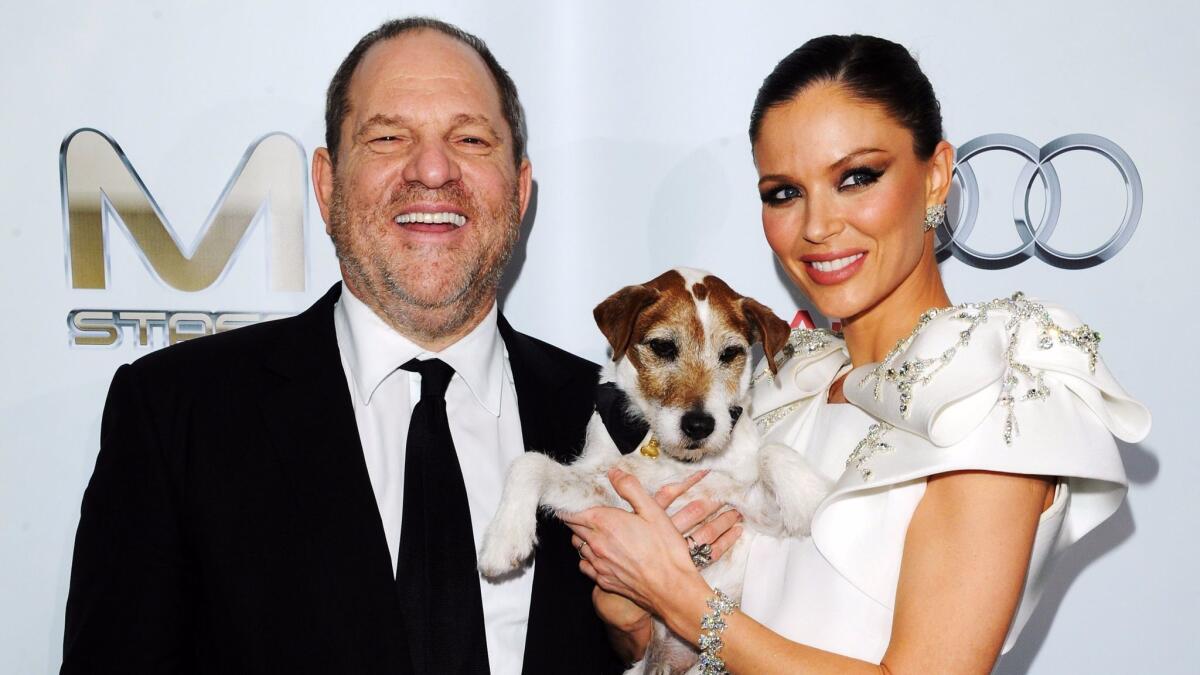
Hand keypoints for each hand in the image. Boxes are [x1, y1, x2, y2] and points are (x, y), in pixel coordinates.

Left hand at [565, 468, 742, 616]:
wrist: (672, 588)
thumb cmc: (666, 550)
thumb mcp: (653, 511)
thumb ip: (630, 488)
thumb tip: (614, 473)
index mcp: (605, 523)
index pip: (571, 511)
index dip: (570, 503)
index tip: (575, 498)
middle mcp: (596, 544)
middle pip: (572, 527)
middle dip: (575, 517)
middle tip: (588, 511)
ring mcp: (598, 565)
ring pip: (578, 546)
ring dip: (582, 536)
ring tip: (597, 531)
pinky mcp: (604, 581)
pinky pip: (586, 565)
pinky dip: (588, 557)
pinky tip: (602, 554)